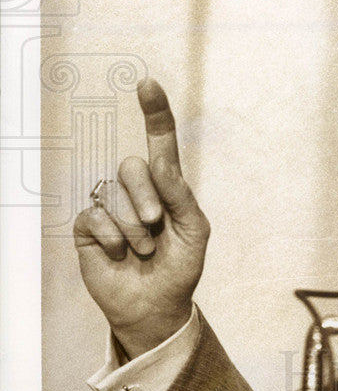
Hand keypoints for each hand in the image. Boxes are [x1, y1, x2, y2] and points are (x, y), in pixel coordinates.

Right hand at [74, 78, 209, 358]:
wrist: (157, 305)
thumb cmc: (181, 266)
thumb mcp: (195, 231)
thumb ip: (180, 195)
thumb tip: (157, 163)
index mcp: (167, 186)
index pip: (160, 143)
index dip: (154, 113)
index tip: (148, 84)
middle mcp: (137, 190)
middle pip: (133, 166)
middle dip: (147, 198)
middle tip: (156, 226)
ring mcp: (111, 206)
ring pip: (114, 194)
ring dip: (134, 228)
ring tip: (145, 249)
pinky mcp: (89, 227)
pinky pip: (95, 217)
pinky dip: (113, 238)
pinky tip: (120, 254)